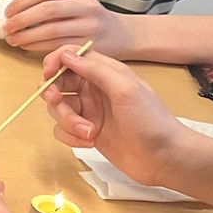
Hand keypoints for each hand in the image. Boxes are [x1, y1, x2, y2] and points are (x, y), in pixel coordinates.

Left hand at [3, 0, 132, 56]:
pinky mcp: (89, 43)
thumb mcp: (73, 1)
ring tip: (12, 39)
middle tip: (6, 28)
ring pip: (51, 30)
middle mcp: (86, 5)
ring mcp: (90, 25)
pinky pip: (58, 44)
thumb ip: (48, 2)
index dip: (22, 2)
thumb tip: (11, 11)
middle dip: (22, 19)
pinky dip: (37, 45)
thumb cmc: (86, 17)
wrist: (120, 34)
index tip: (8, 12)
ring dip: (26, 35)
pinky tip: (26, 46)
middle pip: (47, 10)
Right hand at [42, 44, 190, 188]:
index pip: (71, 56)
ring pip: (57, 108)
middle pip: (58, 83)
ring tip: (89, 132)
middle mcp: (93, 89)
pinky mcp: (85, 131)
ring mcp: (88, 111)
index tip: (49, 75)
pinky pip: (62, 129)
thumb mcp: (125, 89)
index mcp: (105, 73)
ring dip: (67, 121)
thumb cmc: (149, 120)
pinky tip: (88, 142)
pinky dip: (70, 136)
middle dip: (55, 95)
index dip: (55, 62)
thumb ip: (95, 69)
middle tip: (59, 103)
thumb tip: (65, 55)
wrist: (164, 158)